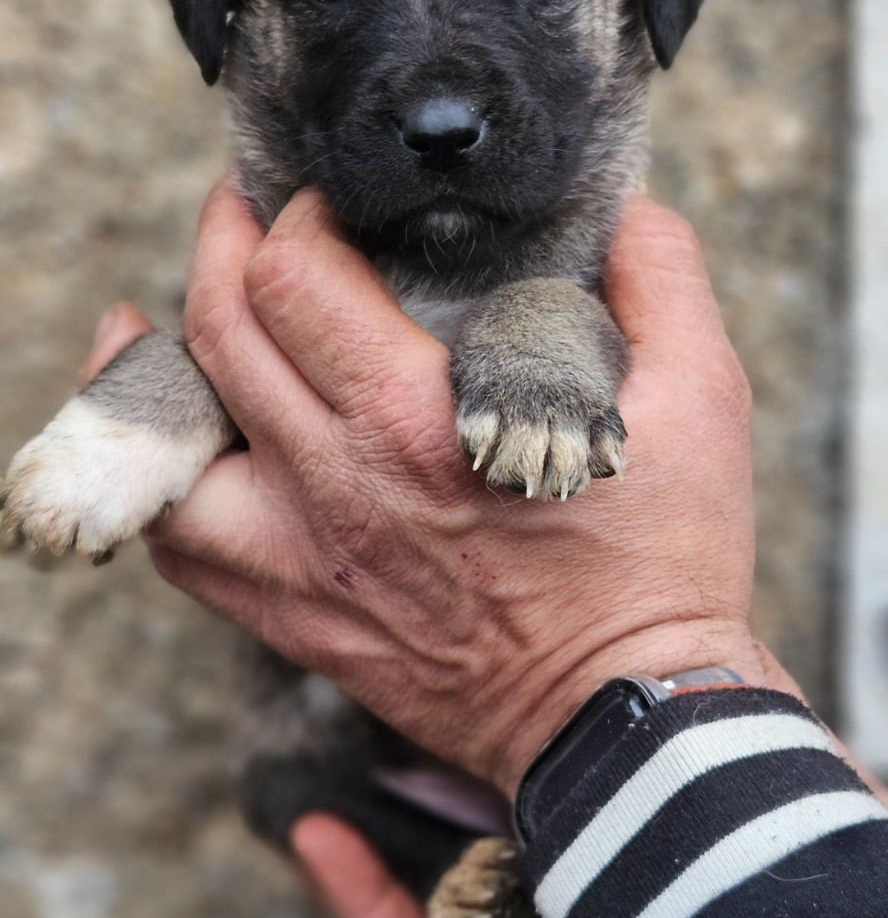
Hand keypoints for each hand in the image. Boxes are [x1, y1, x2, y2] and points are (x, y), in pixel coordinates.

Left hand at [138, 183, 792, 793]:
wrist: (624, 720)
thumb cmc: (663, 567)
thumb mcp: (701, 401)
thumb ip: (663, 283)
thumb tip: (628, 212)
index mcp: (420, 420)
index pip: (295, 278)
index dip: (294, 212)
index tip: (324, 197)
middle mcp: (338, 483)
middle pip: (218, 330)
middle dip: (221, 243)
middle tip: (245, 211)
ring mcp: (305, 559)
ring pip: (171, 440)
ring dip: (156, 360)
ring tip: (161, 316)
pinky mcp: (300, 617)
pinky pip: (183, 547)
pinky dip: (161, 482)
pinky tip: (181, 443)